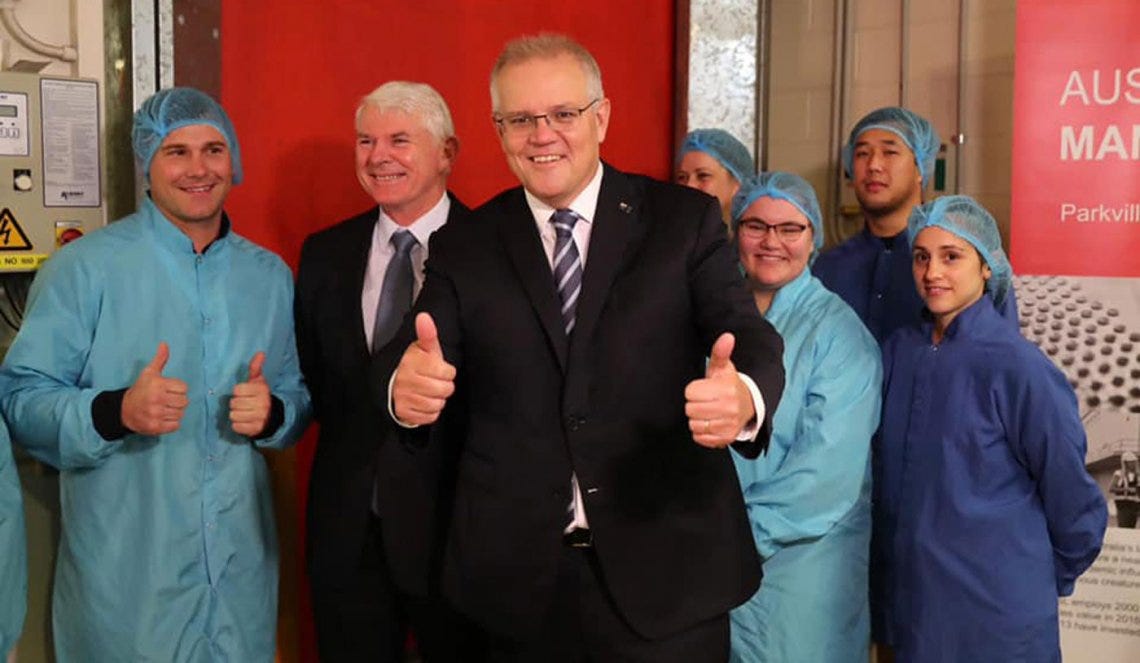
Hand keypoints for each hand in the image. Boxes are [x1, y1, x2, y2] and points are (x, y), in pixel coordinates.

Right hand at [121, 342, 188, 434]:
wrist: (124, 410)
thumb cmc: (140, 390)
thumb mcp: (149, 373)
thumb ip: (160, 359)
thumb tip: (164, 344)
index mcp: (157, 385)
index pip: (184, 388)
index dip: (178, 389)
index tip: (170, 389)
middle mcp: (157, 399)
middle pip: (184, 401)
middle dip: (178, 400)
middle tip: (168, 400)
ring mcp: (156, 414)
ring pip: (181, 413)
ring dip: (175, 412)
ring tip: (166, 408)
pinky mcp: (155, 427)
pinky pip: (176, 425)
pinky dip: (173, 423)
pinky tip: (164, 417)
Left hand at [230, 352, 270, 436]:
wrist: (272, 416)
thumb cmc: (260, 396)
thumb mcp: (259, 381)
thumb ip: (256, 367)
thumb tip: (260, 353)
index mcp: (261, 390)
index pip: (237, 390)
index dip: (238, 392)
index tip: (244, 393)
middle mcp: (261, 404)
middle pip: (234, 403)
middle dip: (236, 404)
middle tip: (243, 404)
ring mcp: (259, 417)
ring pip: (234, 415)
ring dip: (236, 414)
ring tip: (242, 412)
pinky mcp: (255, 429)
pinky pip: (236, 426)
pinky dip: (238, 425)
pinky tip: (243, 421)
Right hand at [392, 313, 455, 425]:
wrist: (393, 384)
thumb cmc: (415, 365)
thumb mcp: (423, 348)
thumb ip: (427, 333)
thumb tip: (424, 317)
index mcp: (413, 362)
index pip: (447, 372)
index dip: (447, 371)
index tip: (438, 369)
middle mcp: (406, 379)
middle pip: (444, 390)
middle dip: (444, 386)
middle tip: (435, 381)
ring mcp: (404, 397)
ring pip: (438, 404)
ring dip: (438, 399)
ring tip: (430, 391)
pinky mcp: (403, 412)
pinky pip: (430, 417)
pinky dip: (431, 412)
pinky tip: (424, 401)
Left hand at [684, 333, 755, 447]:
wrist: (749, 406)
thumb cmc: (728, 385)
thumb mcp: (723, 368)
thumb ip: (720, 352)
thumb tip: (727, 336)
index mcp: (725, 389)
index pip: (690, 393)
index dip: (694, 390)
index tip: (704, 389)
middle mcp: (729, 408)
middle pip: (690, 409)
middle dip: (695, 405)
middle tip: (706, 401)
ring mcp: (728, 425)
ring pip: (694, 425)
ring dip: (697, 419)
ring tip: (708, 412)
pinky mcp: (726, 438)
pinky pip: (700, 438)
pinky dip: (701, 433)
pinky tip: (711, 423)